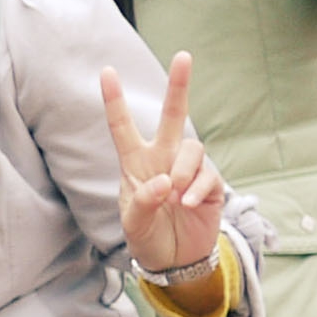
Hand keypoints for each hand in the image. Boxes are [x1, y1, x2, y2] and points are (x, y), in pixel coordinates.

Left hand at [103, 51, 225, 278]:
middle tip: (184, 56)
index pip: (122, 126)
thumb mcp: (134, 224)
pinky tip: (186, 205)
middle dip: (179, 86)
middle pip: (173, 115)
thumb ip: (143, 203)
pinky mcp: (211, 185)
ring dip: (183, 169)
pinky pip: (207, 175)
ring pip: (192, 147)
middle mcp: (163, 158)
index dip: (114, 100)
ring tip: (174, 196)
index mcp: (135, 163)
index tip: (106, 70)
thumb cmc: (147, 236)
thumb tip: (163, 181)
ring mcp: (188, 170)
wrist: (175, 261)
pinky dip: (196, 189)